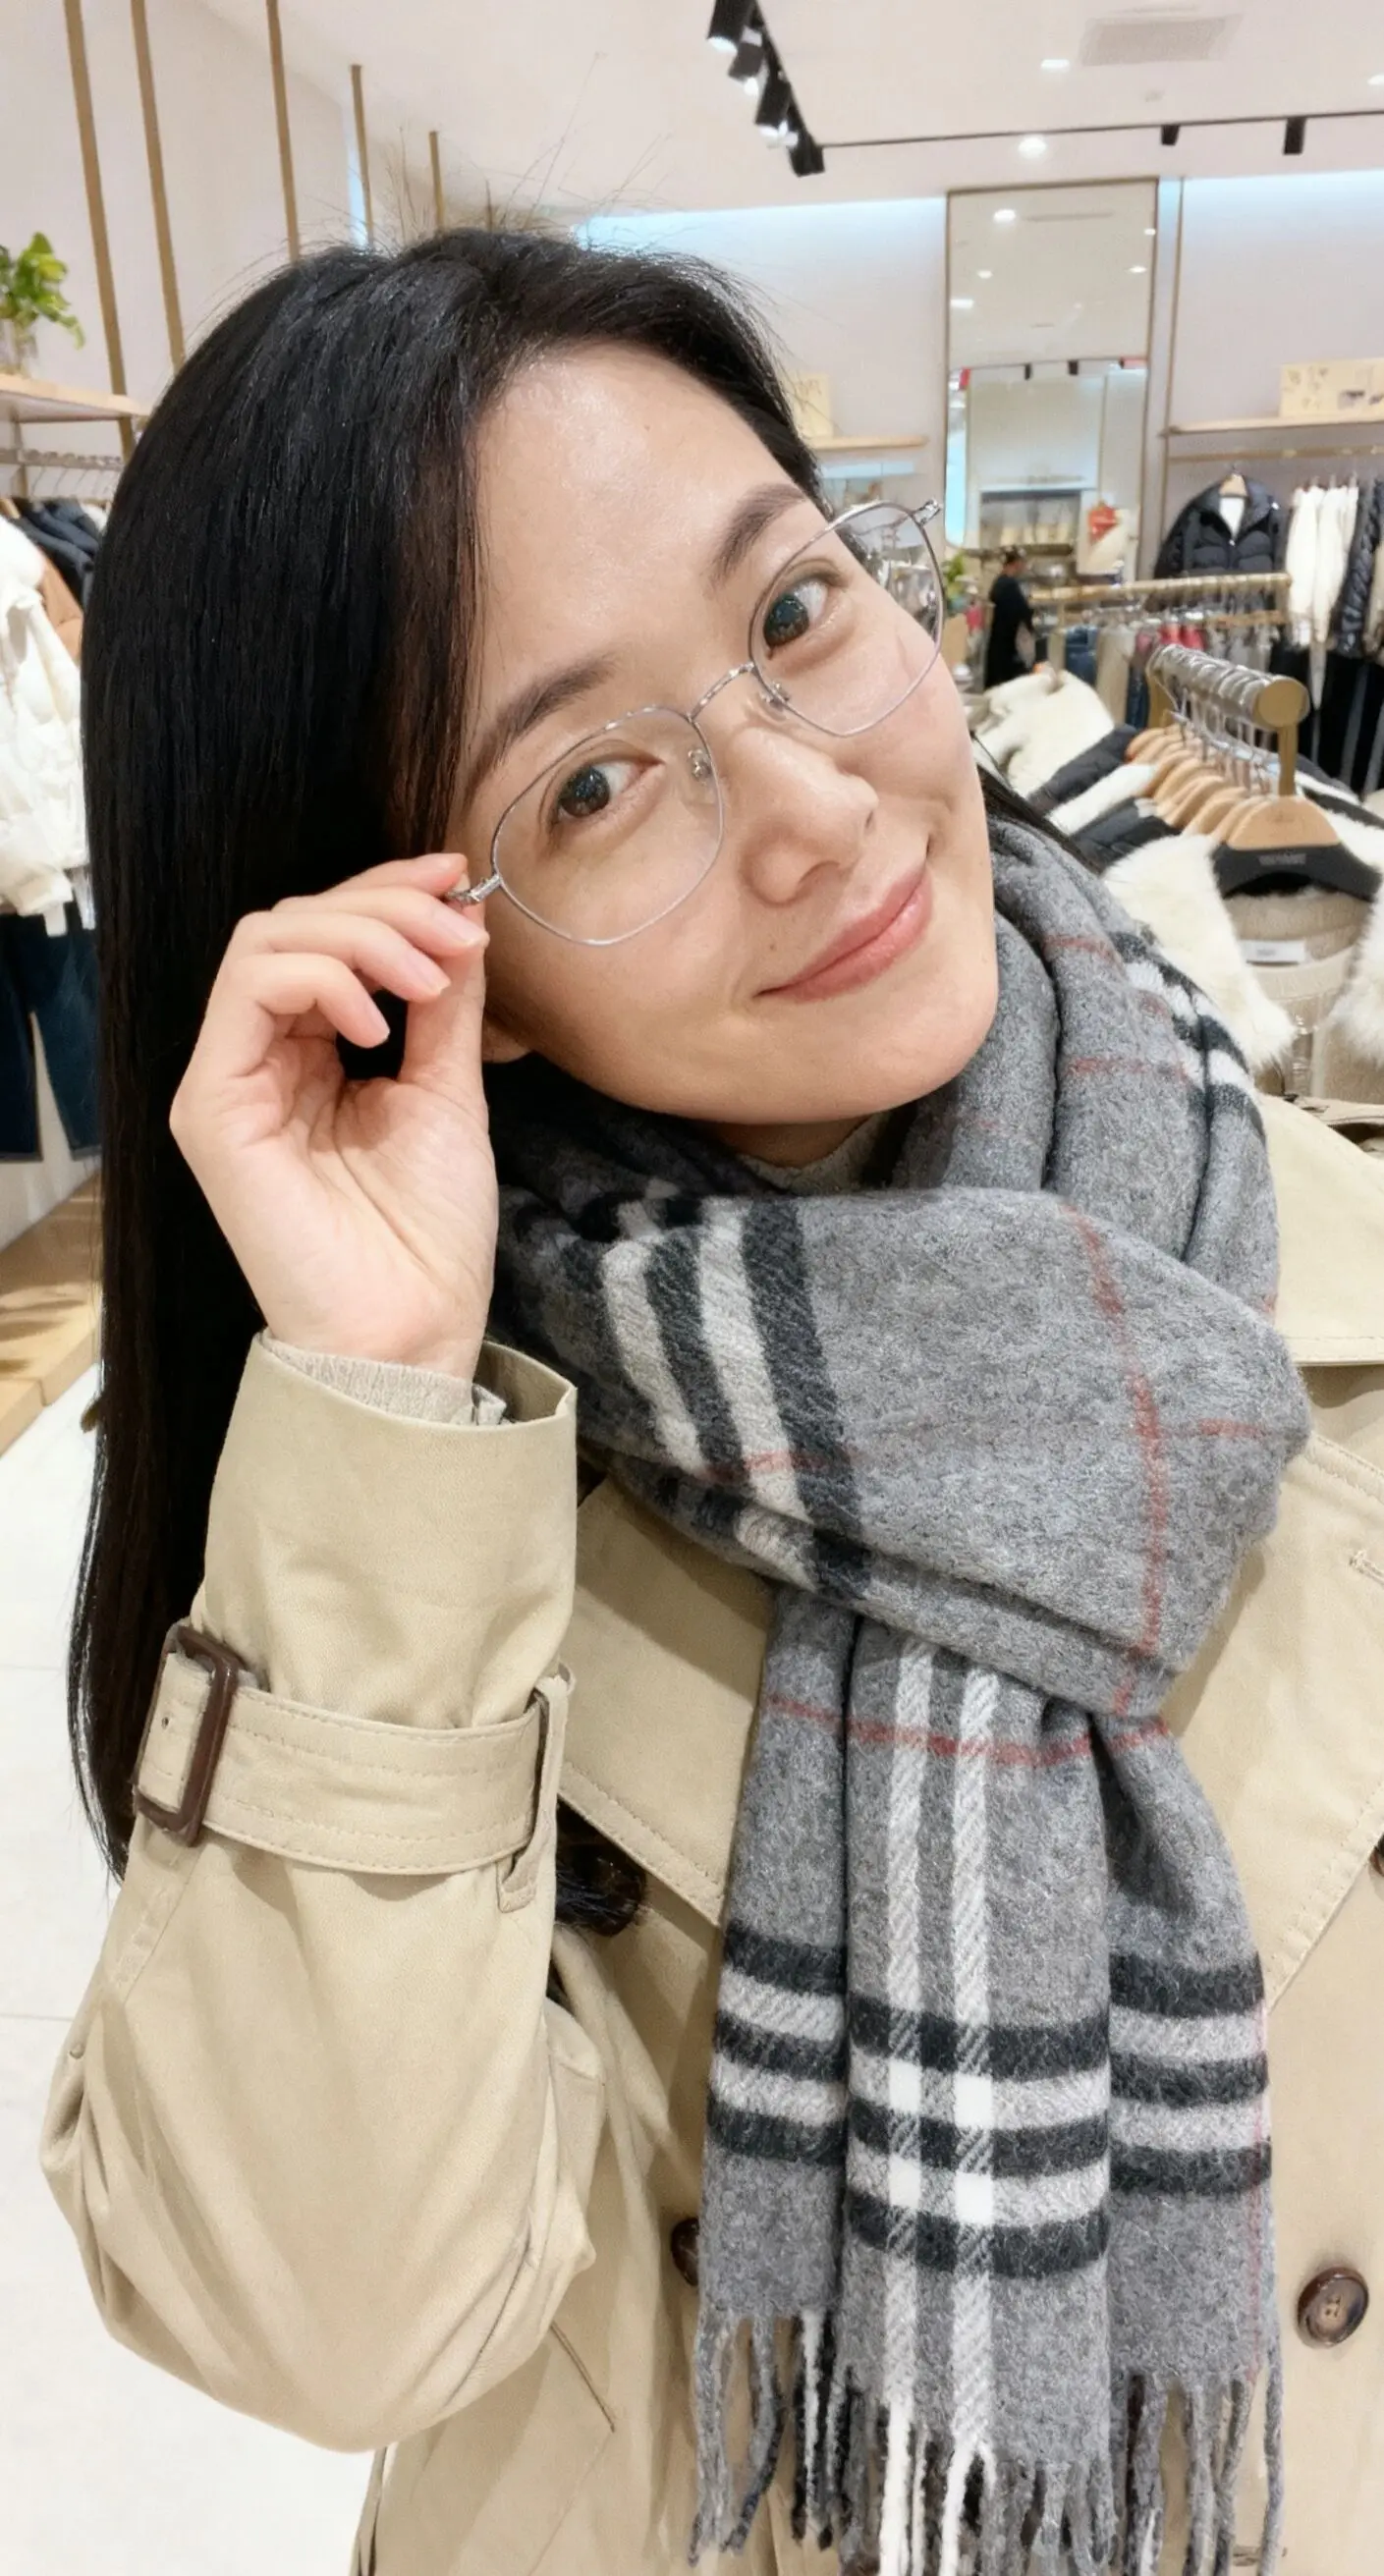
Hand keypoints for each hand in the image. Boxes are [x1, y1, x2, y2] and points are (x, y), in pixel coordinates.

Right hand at [170, 854, 497, 1378]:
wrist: (411, 1331)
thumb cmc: (428, 1236)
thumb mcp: (449, 1093)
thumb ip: (445, 1007)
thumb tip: (461, 920)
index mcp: (311, 1055)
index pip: (325, 936)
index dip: (387, 892)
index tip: (456, 878)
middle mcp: (258, 1060)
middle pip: (293, 923)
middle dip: (385, 909)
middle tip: (458, 932)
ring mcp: (229, 1081)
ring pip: (265, 940)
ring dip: (360, 935)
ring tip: (430, 977)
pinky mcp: (214, 1108)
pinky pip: (249, 992)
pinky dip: (321, 978)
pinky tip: (380, 1020)